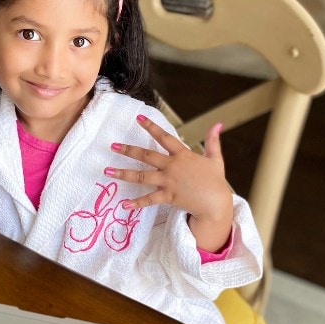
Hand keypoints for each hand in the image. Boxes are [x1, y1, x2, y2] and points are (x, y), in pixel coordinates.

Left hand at [105, 115, 232, 250]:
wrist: (216, 203)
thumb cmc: (215, 181)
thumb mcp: (215, 159)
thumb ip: (213, 141)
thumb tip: (217, 124)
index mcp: (182, 155)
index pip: (164, 137)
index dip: (151, 127)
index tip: (138, 118)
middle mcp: (172, 166)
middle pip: (146, 156)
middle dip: (128, 150)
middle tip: (112, 146)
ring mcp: (168, 182)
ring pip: (141, 177)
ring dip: (123, 174)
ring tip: (107, 171)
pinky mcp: (167, 196)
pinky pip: (149, 199)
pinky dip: (136, 203)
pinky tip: (124, 205)